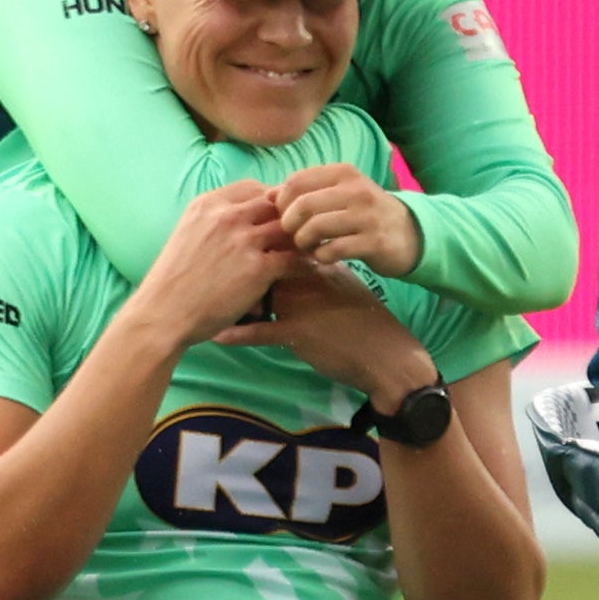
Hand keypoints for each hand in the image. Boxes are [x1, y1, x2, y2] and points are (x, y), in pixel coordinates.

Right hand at [122, 182, 297, 353]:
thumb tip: (239, 213)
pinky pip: (295, 258)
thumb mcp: (186, 234)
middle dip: (289, 216)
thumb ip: (213, 220)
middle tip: (301, 230)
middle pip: (275, 203)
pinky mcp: (257, 268)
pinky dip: (305, 262)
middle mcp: (226, 216)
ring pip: (289, 227)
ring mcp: (243, 241)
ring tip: (311, 247)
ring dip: (302, 236)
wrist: (163, 314)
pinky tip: (310, 268)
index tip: (276, 214)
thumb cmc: (173, 280)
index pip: (252, 187)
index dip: (269, 200)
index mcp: (207, 205)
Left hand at [230, 258, 441, 412]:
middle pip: (259, 267)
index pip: (275, 246)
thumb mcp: (342, 282)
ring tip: (215, 311)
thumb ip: (316, 269)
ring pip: (255, 298)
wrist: (384, 353)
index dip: (254, 252)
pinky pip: (260, 332)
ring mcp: (301, 303)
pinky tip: (219, 336)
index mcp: (316, 261)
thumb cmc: (364, 318)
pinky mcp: (297, 331)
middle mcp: (306, 276)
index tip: (236, 259)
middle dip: (237, 276)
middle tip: (224, 289)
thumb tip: (292, 262)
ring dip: (234, 305)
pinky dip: (238, 335)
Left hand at [273, 161, 424, 278]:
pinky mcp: (374, 242)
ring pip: (315, 227)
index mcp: (344, 173)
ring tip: (308, 246)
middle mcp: (356, 190)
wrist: (410, 234)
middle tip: (294, 235)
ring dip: (303, 242)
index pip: (296, 182)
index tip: (286, 216)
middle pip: (302, 205)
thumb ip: (306, 191)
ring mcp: (367, 216)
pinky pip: (333, 250)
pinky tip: (324, 256)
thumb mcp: (340, 193)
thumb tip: (268, 195)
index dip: (282, 202)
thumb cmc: (365, 213)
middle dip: (290, 225)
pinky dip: (321, 256)